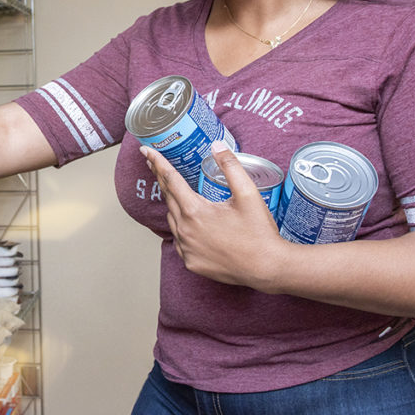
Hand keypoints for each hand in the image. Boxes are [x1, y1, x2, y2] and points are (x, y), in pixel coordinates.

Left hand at [142, 141, 290, 290]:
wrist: (267, 268)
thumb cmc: (259, 233)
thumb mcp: (248, 194)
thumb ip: (231, 167)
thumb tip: (217, 146)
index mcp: (195, 211)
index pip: (170, 180)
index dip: (158, 163)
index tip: (146, 152)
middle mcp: (185, 230)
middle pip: (168, 198)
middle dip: (162, 180)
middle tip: (155, 165)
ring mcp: (186, 249)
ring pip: (172, 220)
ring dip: (174, 205)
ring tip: (179, 194)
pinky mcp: (190, 262)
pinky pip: (179, 240)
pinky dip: (182, 229)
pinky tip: (191, 224)